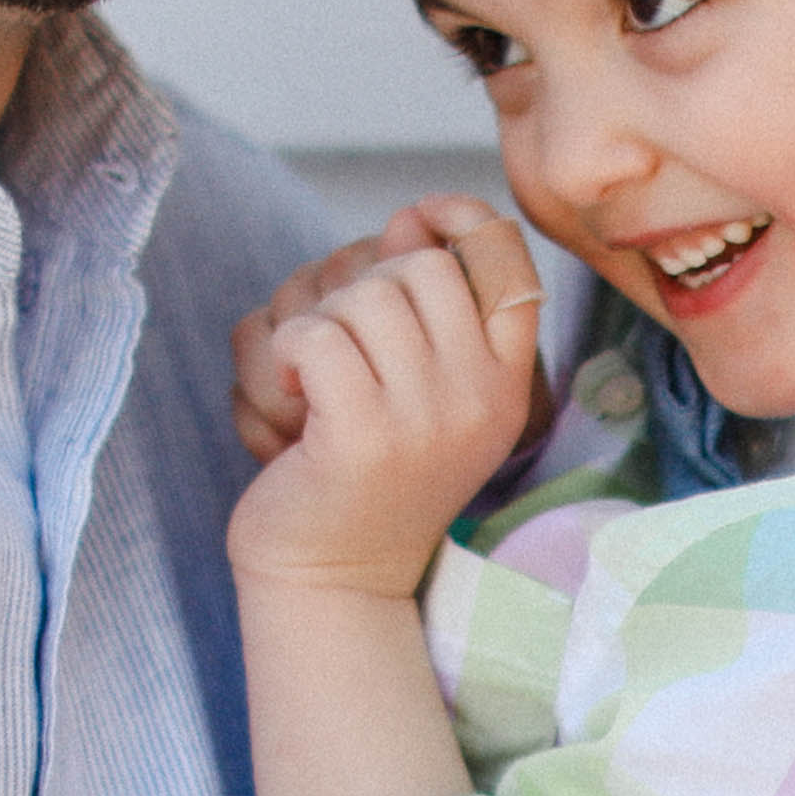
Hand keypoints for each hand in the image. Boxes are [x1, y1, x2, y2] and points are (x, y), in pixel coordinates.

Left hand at [225, 197, 503, 464]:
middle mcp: (481, 401)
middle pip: (422, 269)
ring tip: (314, 372)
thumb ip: (426, 304)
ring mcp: (427, 420)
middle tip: (342, 343)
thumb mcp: (422, 386)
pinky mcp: (363, 437)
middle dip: (365, 286)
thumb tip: (410, 221)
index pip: (508, 262)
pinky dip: (285, 350)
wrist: (333, 575)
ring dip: (321, 319)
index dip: (462, 220)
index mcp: (506, 384)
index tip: (412, 223)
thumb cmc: (368, 471)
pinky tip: (291, 390)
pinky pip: (316, 337)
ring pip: (367, 296)